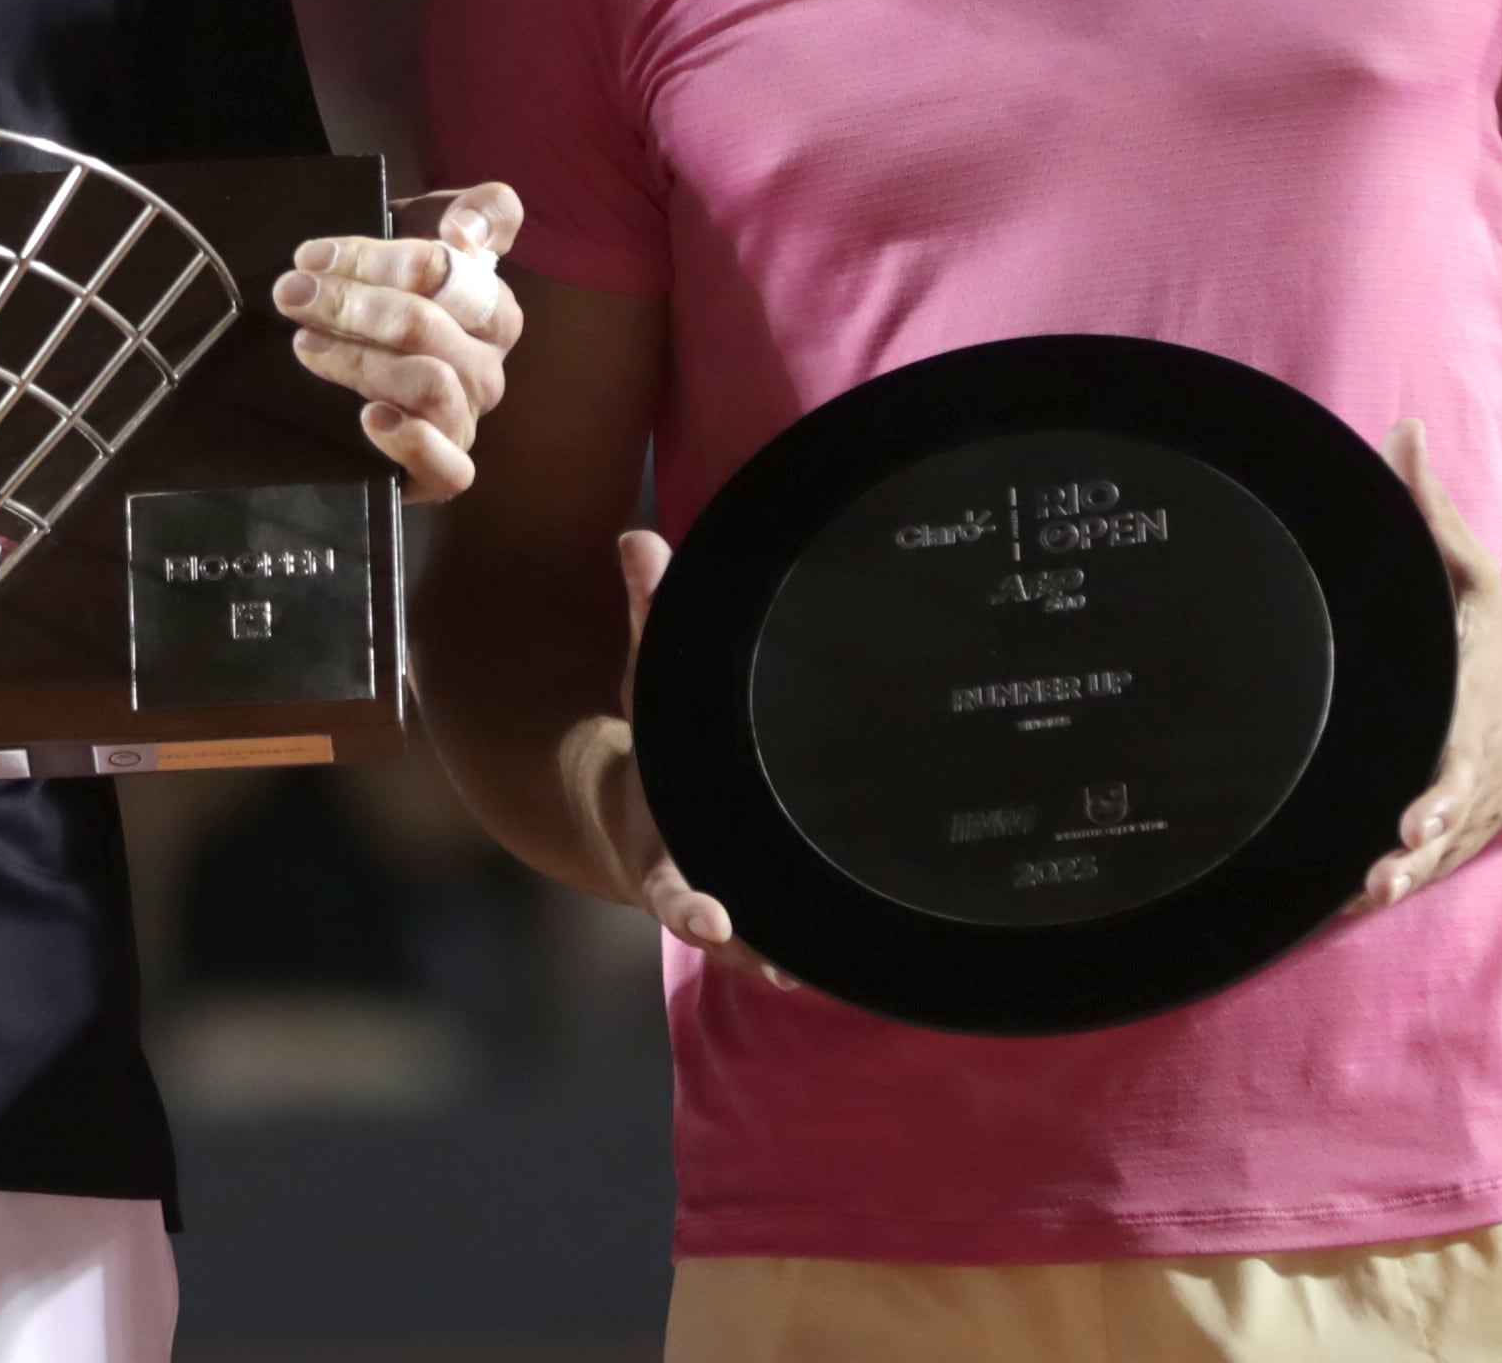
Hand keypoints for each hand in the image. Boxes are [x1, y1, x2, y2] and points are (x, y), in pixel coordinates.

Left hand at [272, 181, 523, 501]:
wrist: (350, 366)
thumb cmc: (387, 293)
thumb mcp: (423, 232)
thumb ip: (478, 211)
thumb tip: (466, 232)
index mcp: (492, 307)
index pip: (447, 271)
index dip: (377, 259)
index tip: (313, 256)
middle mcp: (486, 365)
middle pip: (427, 325)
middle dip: (352, 305)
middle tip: (292, 296)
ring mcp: (466, 418)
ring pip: (431, 384)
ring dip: (361, 360)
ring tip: (306, 346)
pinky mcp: (446, 470)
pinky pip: (453, 468)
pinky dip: (413, 441)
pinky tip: (370, 418)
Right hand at [581, 530, 794, 986]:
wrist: (643, 812)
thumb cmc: (660, 741)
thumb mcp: (649, 680)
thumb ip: (648, 615)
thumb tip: (637, 536)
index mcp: (664, 844)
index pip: (670, 885)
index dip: (690, 906)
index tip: (710, 923)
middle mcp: (697, 888)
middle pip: (723, 935)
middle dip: (752, 949)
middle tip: (787, 965)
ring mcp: (732, 913)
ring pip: (764, 952)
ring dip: (791, 956)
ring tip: (826, 966)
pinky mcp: (765, 917)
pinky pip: (794, 943)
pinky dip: (819, 953)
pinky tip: (864, 956)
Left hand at [1360, 420, 1501, 907]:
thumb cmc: (1490, 640)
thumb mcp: (1468, 574)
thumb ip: (1432, 510)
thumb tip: (1403, 429)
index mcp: (1474, 716)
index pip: (1459, 759)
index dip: (1439, 795)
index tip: (1412, 819)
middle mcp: (1474, 773)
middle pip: (1447, 821)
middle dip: (1419, 851)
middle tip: (1385, 871)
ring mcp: (1467, 811)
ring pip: (1436, 857)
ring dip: (1401, 879)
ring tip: (1362, 897)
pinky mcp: (1453, 834)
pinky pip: (1423, 866)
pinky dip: (1392, 885)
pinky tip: (1338, 907)